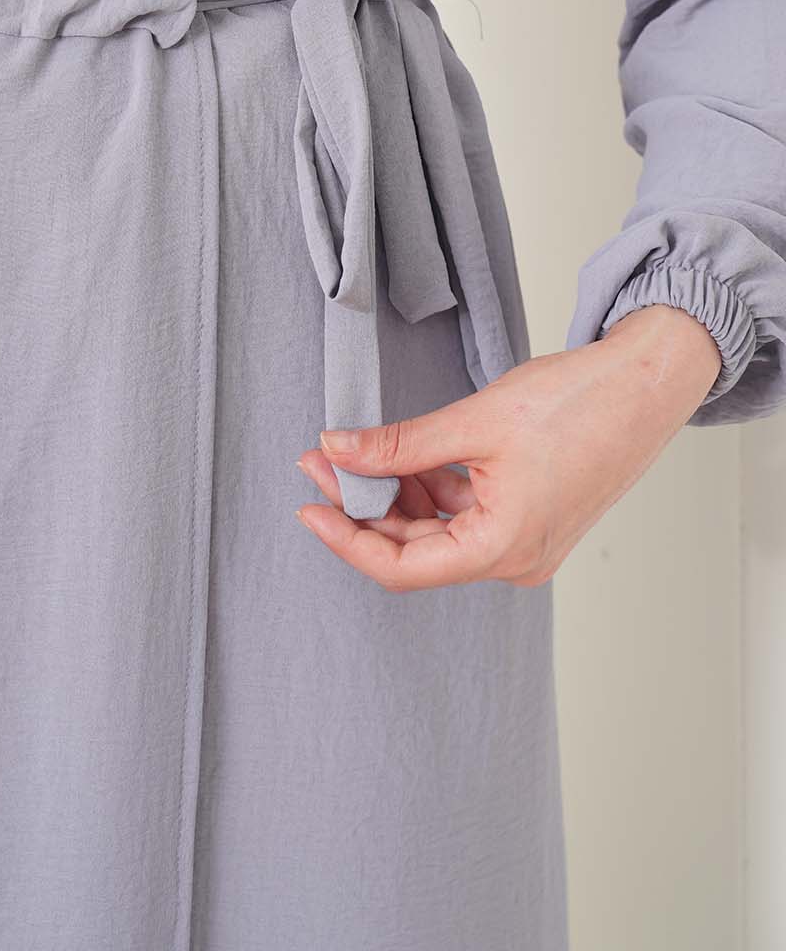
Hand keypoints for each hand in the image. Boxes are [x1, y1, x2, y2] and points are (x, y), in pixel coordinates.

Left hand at [295, 303, 723, 591]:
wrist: (644, 385)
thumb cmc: (578, 403)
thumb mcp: (473, 422)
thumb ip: (399, 446)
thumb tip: (337, 452)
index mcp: (503, 548)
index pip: (401, 567)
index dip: (345, 539)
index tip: (308, 505)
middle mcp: (515, 559)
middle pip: (415, 551)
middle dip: (362, 507)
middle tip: (320, 460)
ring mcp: (525, 542)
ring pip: (438, 534)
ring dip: (394, 498)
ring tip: (354, 453)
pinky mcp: (530, 519)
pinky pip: (464, 518)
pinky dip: (428, 491)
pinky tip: (402, 458)